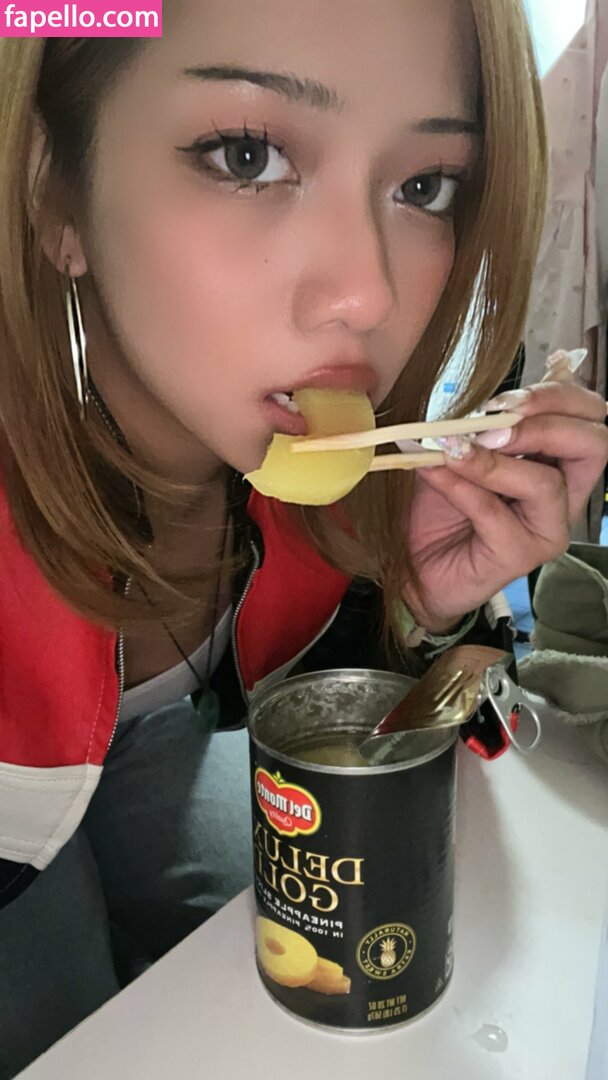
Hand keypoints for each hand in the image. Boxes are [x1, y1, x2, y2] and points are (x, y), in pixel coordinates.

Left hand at [402, 381, 607, 632]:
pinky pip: (496, 514)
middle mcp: (565, 495)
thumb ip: (474, 424)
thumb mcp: (456, 449)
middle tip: (491, 419)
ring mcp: (547, 529)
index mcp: (559, 460)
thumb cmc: (437, 505)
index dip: (557, 396)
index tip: (502, 399)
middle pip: (594, 445)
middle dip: (543, 422)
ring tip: (453, 450)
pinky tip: (435, 473)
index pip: (589, 415)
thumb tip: (470, 403)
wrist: (409, 562)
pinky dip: (462, 487)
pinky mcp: (520, 557)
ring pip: (547, 483)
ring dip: (494, 460)